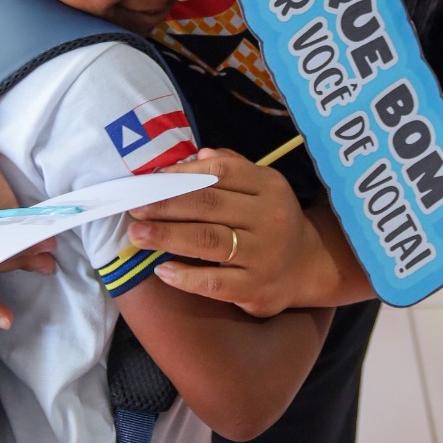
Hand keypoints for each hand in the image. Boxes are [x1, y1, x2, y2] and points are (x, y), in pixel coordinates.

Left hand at [127, 148, 333, 316]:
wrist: (308, 267)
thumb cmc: (271, 221)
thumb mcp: (263, 188)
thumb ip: (232, 168)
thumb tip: (197, 154)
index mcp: (269, 186)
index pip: (222, 171)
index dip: (183, 173)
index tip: (151, 179)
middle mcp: (269, 217)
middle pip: (209, 204)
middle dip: (165, 203)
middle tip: (134, 205)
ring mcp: (263, 254)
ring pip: (208, 241)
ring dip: (167, 235)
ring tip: (137, 233)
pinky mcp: (255, 288)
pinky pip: (214, 282)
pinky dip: (186, 276)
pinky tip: (163, 270)